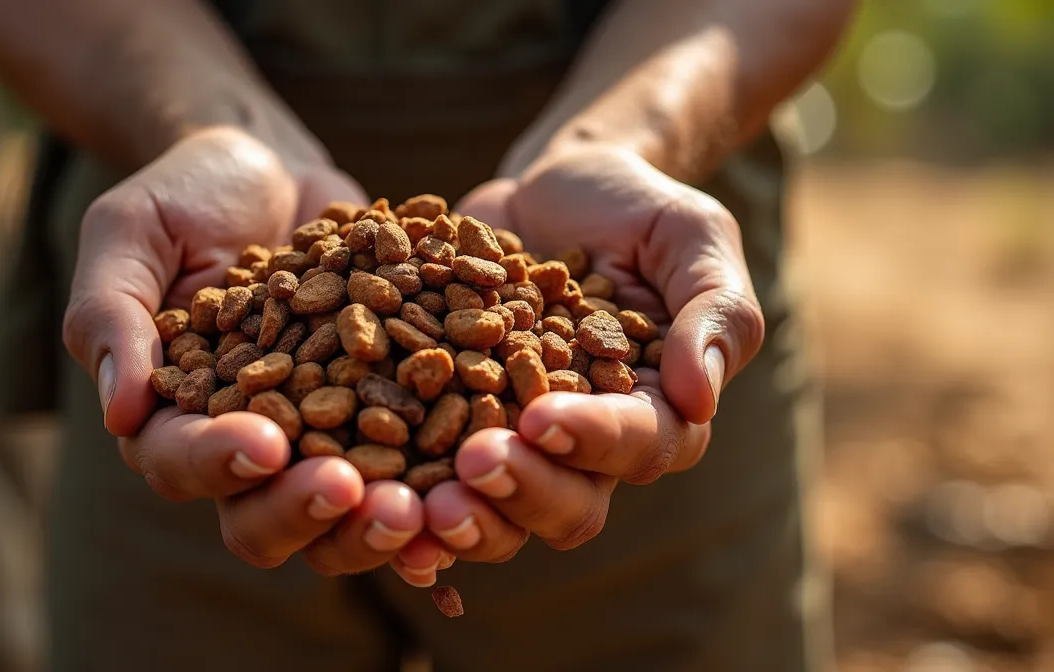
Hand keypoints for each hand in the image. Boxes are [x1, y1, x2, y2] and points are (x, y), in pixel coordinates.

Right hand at [61, 126, 437, 579]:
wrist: (272, 166)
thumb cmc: (186, 192)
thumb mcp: (131, 231)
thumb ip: (112, 313)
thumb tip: (121, 412)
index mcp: (170, 418)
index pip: (180, 462)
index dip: (219, 463)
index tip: (265, 444)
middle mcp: (244, 446)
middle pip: (263, 517)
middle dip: (310, 511)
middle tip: (361, 495)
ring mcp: (321, 436)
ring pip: (344, 510)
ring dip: (382, 517)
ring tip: (425, 507)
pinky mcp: (384, 412)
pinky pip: (415, 459)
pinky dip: (444, 473)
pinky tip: (481, 464)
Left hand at [423, 145, 764, 560]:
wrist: (548, 190)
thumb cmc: (635, 209)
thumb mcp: (692, 235)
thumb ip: (714, 309)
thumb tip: (699, 396)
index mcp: (656, 411)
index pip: (639, 445)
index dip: (593, 440)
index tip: (542, 418)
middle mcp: (585, 448)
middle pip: (566, 505)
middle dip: (520, 491)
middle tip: (473, 466)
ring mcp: (512, 444)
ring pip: (496, 514)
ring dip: (460, 517)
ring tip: (417, 502)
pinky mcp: (449, 426)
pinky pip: (427, 480)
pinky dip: (400, 498)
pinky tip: (362, 494)